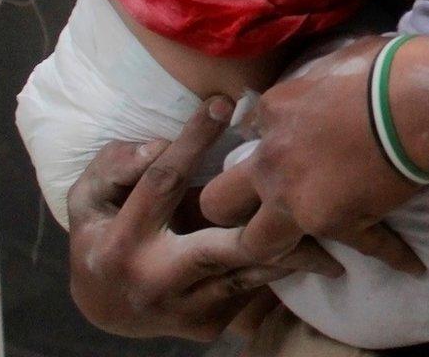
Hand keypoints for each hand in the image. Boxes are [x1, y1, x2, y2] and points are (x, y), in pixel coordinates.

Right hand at [66, 97, 341, 340]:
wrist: (104, 307)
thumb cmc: (102, 234)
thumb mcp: (89, 197)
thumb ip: (115, 167)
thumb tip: (156, 146)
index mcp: (122, 241)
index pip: (162, 183)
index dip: (192, 142)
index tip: (222, 103)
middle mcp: (154, 279)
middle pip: (223, 248)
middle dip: (267, 222)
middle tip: (306, 188)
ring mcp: (184, 308)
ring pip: (249, 274)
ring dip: (294, 249)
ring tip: (339, 223)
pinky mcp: (207, 325)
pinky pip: (253, 292)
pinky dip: (281, 267)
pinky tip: (316, 249)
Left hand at [200, 37, 425, 275]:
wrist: (422, 103)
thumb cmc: (387, 68)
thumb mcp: (339, 59)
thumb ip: (318, 82)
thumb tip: (323, 86)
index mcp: (275, 112)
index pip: (251, 133)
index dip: (272, 138)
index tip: (297, 142)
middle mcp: (273, 161)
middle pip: (219, 200)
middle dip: (228, 209)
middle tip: (253, 208)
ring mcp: (298, 200)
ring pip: (256, 243)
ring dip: (274, 248)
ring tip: (295, 251)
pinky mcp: (337, 224)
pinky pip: (364, 246)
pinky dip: (393, 252)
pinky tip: (412, 263)